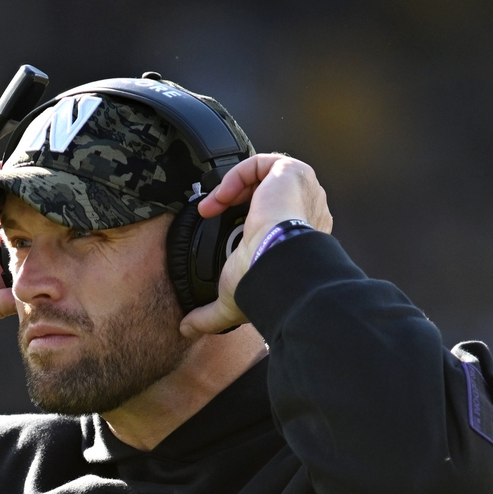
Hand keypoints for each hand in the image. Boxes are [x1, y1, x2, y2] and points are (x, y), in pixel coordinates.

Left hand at [179, 155, 332, 337]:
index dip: (245, 220)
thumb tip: (186, 330)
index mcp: (299, 238)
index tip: (220, 229)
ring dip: (232, 188)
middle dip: (236, 200)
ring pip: (265, 177)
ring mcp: (303, 191)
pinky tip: (220, 196)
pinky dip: (236, 176)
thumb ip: (209, 316)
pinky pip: (262, 163)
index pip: (274, 220)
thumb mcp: (231, 301)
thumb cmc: (265, 281)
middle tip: (213, 213)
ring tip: (213, 205)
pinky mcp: (293, 173)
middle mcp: (305, 213)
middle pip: (268, 194)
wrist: (277, 264)